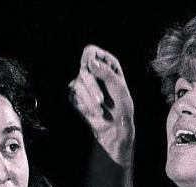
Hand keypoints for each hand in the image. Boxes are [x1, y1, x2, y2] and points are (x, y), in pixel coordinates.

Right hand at [68, 44, 134, 166]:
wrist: (115, 126)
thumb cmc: (121, 105)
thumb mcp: (118, 87)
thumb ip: (106, 73)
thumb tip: (91, 62)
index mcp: (106, 64)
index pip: (90, 51)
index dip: (89, 58)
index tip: (92, 68)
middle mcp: (93, 71)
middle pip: (83, 69)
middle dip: (92, 86)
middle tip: (101, 100)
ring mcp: (82, 82)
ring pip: (77, 84)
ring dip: (89, 98)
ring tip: (101, 108)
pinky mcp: (75, 95)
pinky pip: (74, 95)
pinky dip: (85, 104)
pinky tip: (95, 110)